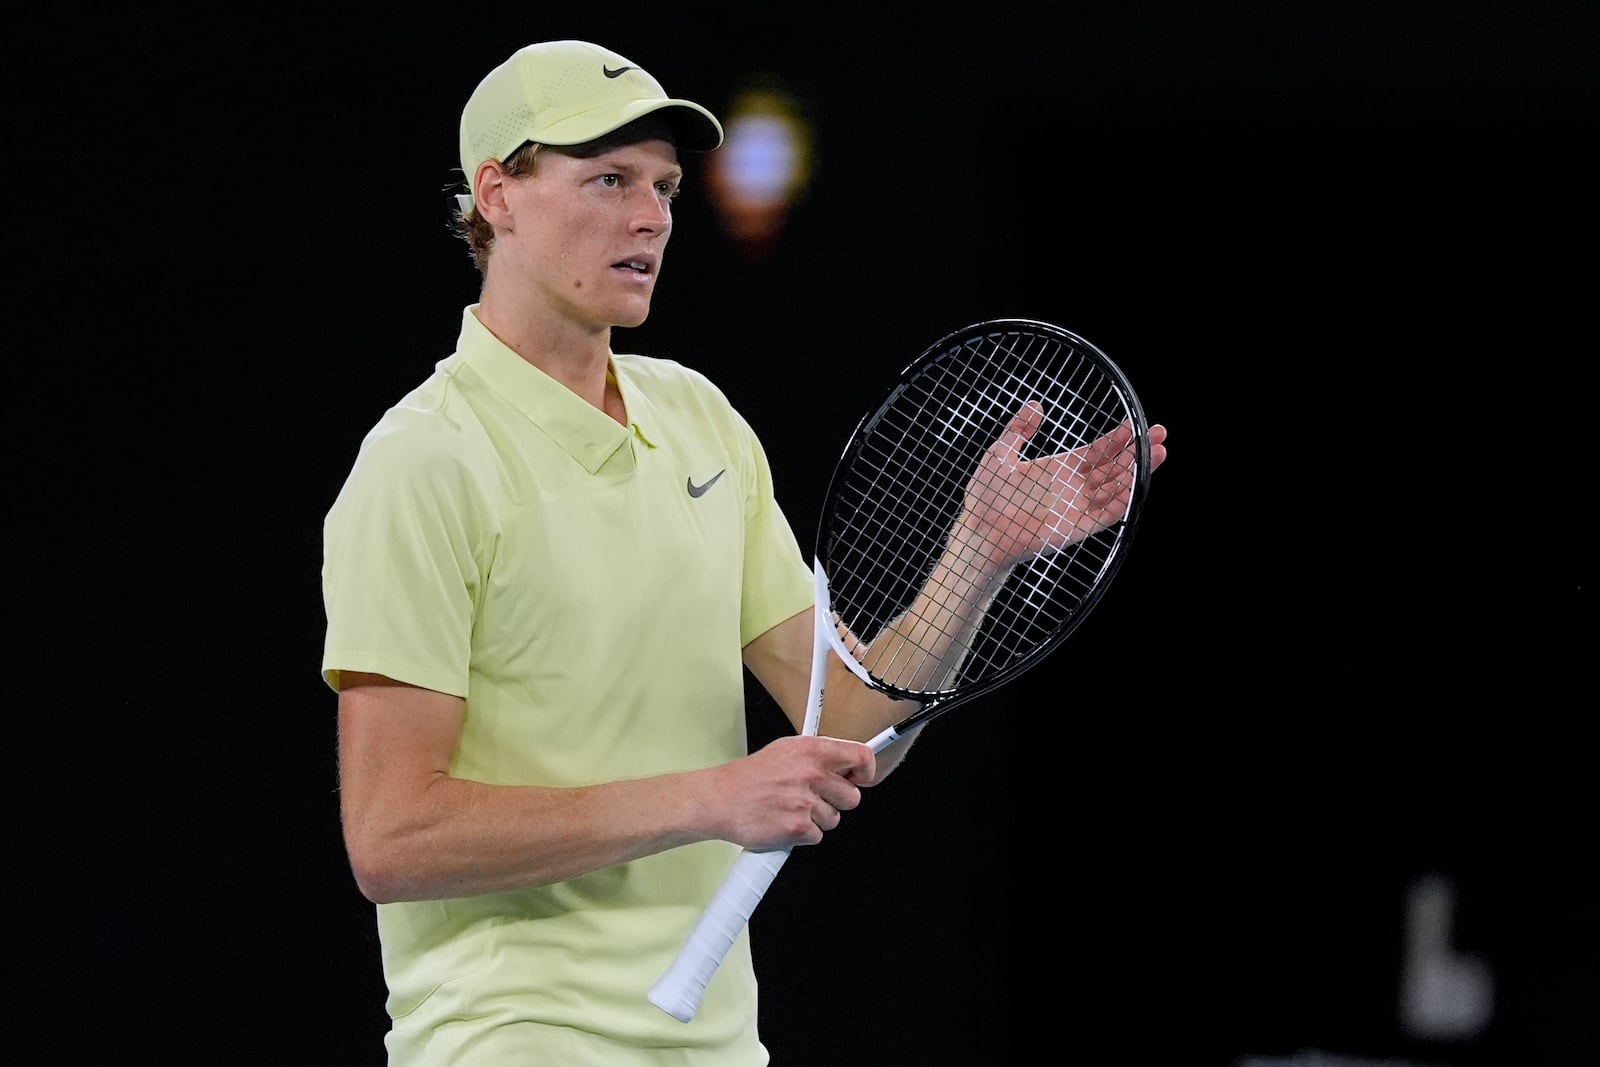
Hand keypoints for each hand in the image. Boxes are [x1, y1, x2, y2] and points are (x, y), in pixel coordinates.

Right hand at [710, 735, 875, 851]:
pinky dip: (802, 835)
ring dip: (816, 819)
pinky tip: (784, 822)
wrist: (718, 799)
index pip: (861, 757)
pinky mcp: (798, 828)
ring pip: (834, 819)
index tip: (861, 778)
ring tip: (791, 809)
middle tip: (814, 799)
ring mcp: (805, 802)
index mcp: (811, 750)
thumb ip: (817, 756)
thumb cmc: (748, 777)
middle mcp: (811, 774)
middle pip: (852, 797)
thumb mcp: (785, 751)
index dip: (867, 771)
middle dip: (836, 802)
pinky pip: (817, 836)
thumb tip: (845, 763)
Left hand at [955, 402, 1166, 568]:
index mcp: (1060, 468)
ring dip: (1137, 472)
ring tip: (1158, 453)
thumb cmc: (986, 497)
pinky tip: (1138, 485)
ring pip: (1116, 487)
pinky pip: (1107, 515)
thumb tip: (1036, 405)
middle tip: (1160, 434)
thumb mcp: (1001, 454)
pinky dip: (1123, 502)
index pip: (1098, 450)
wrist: (979, 531)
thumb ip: (1019, 430)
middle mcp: (1074, 487)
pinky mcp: (1077, 528)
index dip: (1118, 438)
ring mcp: (1078, 507)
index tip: (1136, 424)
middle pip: (1114, 466)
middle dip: (1138, 450)